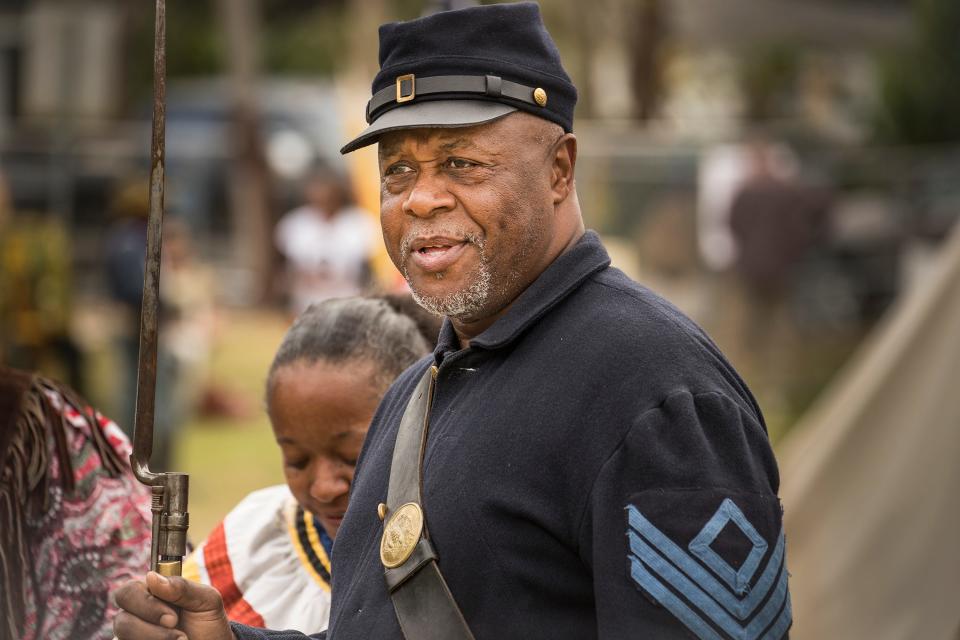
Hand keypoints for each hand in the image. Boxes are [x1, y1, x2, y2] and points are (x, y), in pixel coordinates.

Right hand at [114, 571, 235, 639]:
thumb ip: (181, 586)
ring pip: (123, 635)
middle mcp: (137, 615)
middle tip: (175, 627)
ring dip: (155, 638)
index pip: (128, 591)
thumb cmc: (208, 622)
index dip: (146, 603)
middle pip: (121, 617)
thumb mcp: (205, 600)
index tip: (172, 617)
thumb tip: (151, 576)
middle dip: (149, 624)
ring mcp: (134, 636)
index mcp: (151, 595)